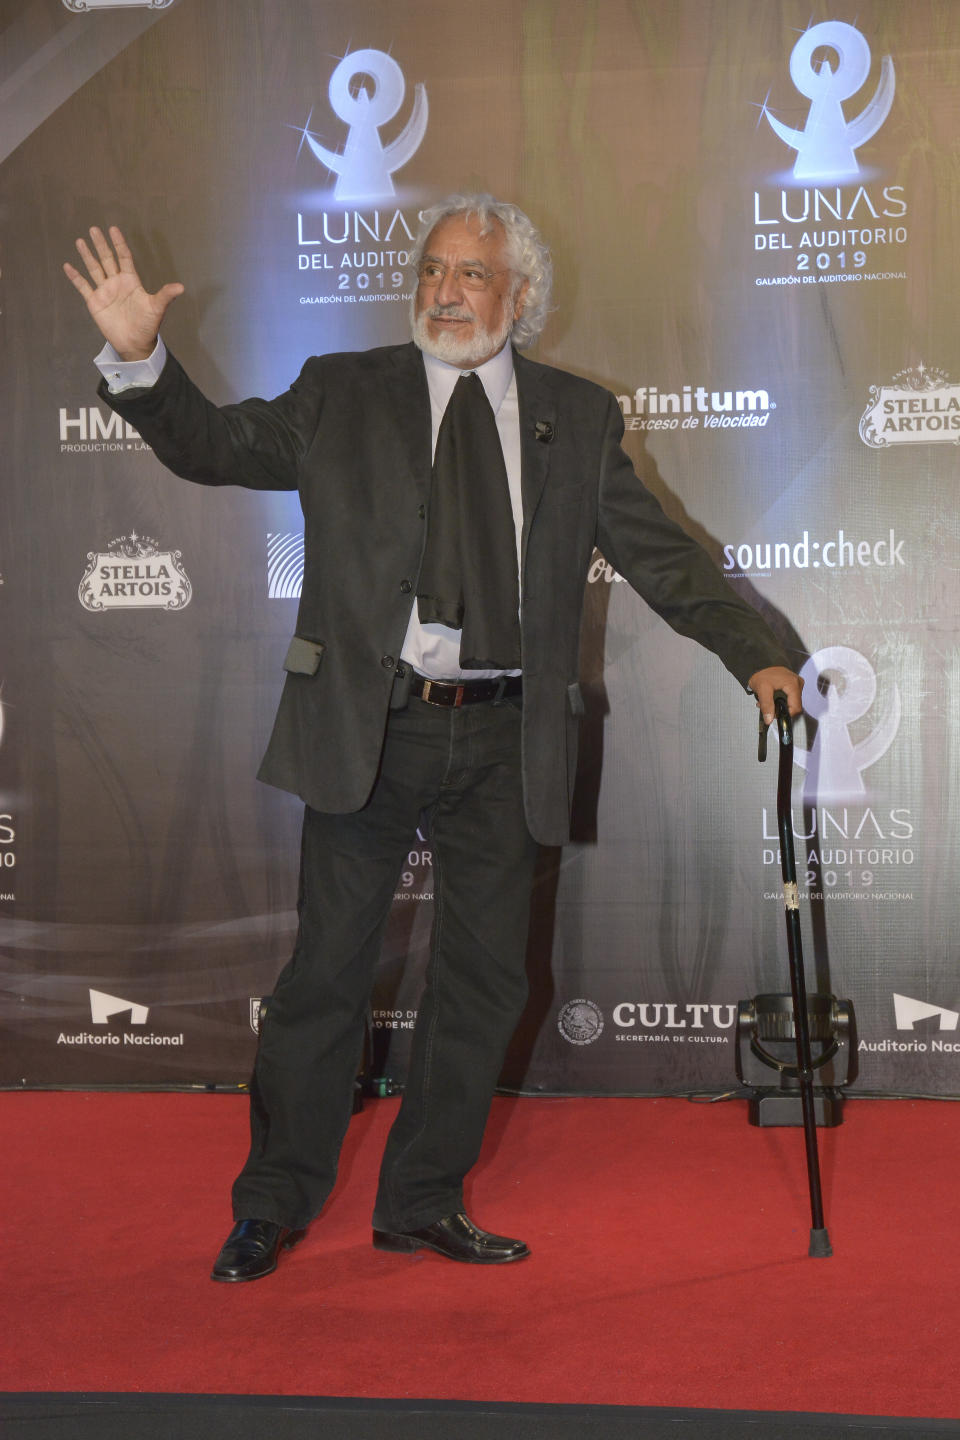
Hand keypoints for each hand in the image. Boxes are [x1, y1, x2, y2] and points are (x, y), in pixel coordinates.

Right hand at [63, 225, 183, 360]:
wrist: (135, 343)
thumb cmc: (147, 325)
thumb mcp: (157, 308)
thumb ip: (165, 295)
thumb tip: (181, 287)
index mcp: (131, 281)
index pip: (124, 257)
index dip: (119, 244)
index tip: (113, 229)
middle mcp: (116, 283)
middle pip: (107, 259)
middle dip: (101, 244)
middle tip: (94, 228)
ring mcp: (105, 291)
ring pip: (94, 269)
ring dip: (87, 255)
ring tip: (80, 241)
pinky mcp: (95, 302)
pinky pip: (83, 286)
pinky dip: (75, 277)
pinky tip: (67, 266)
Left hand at [747, 666, 803, 724]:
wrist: (760, 664)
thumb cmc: (762, 673)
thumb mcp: (762, 690)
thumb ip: (766, 705)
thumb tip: (769, 719)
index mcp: (793, 684)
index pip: (796, 708)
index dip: (786, 714)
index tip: (774, 715)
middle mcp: (798, 684)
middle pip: (794, 705)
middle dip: (780, 709)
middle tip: (767, 706)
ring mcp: (797, 684)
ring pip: (791, 702)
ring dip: (779, 704)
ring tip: (768, 701)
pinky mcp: (793, 685)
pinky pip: (790, 697)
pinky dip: (780, 699)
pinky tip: (772, 697)